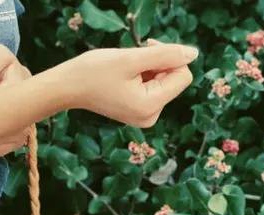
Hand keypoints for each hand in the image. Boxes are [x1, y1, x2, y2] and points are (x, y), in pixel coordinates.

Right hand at [67, 40, 197, 126]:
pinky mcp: (139, 113)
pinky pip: (154, 89)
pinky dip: (145, 77)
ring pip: (164, 83)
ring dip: (151, 68)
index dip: (171, 57)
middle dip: (160, 63)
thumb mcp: (132, 58)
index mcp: (150, 106)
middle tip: (135, 58)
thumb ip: (166, 55)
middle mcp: (150, 117)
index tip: (148, 49)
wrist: (69, 87)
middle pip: (175, 80)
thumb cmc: (95, 72)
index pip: (183, 76)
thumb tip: (194, 54)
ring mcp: (144, 117)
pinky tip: (126, 77)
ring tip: (127, 69)